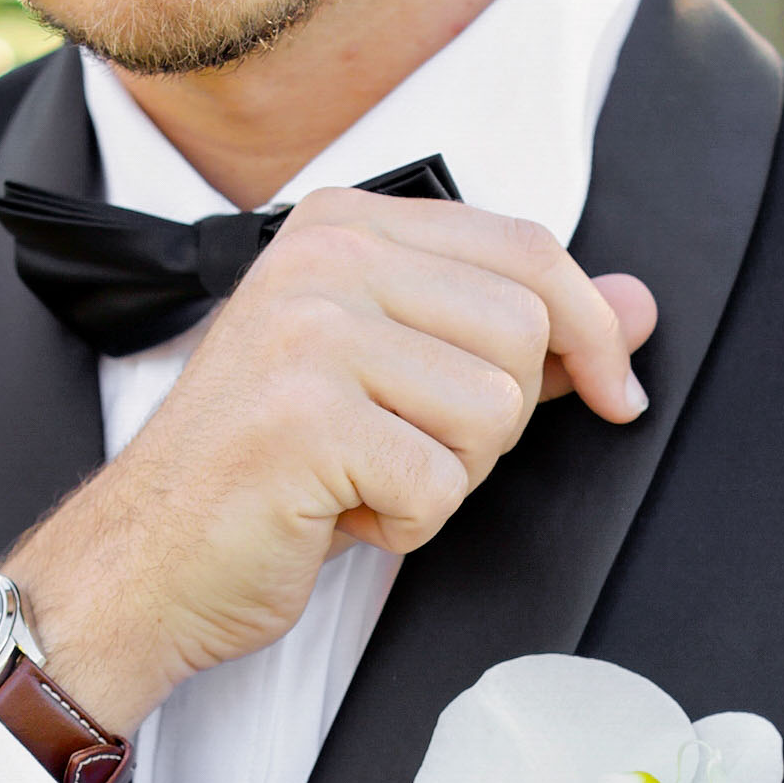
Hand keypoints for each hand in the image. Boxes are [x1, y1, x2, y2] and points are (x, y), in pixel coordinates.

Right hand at [11, 192, 656, 734]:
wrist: (147, 557)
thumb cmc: (269, 471)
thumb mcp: (399, 379)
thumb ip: (515, 335)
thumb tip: (637, 303)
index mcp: (347, 225)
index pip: (526, 248)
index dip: (591, 329)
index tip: (612, 389)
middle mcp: (326, 257)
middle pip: (524, 329)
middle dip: (495, 421)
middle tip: (410, 450)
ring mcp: (310, 332)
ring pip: (493, 407)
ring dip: (449, 475)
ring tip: (366, 476)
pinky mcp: (305, 418)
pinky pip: (439, 482)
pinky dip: (407, 522)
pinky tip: (341, 513)